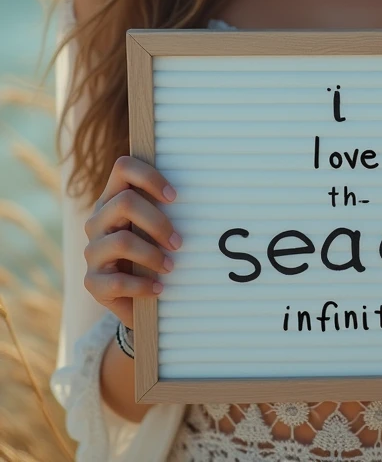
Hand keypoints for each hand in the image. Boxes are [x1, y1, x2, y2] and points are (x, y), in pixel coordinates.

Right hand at [83, 155, 182, 328]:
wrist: (133, 298)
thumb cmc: (150, 253)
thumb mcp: (154, 229)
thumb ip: (165, 210)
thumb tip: (204, 195)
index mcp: (113, 200)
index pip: (123, 168)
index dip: (149, 177)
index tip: (174, 197)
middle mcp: (97, 221)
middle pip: (125, 203)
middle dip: (158, 222)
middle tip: (179, 242)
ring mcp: (92, 251)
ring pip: (123, 241)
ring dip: (153, 256)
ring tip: (170, 267)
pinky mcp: (92, 282)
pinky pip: (117, 281)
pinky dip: (143, 285)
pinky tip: (158, 288)